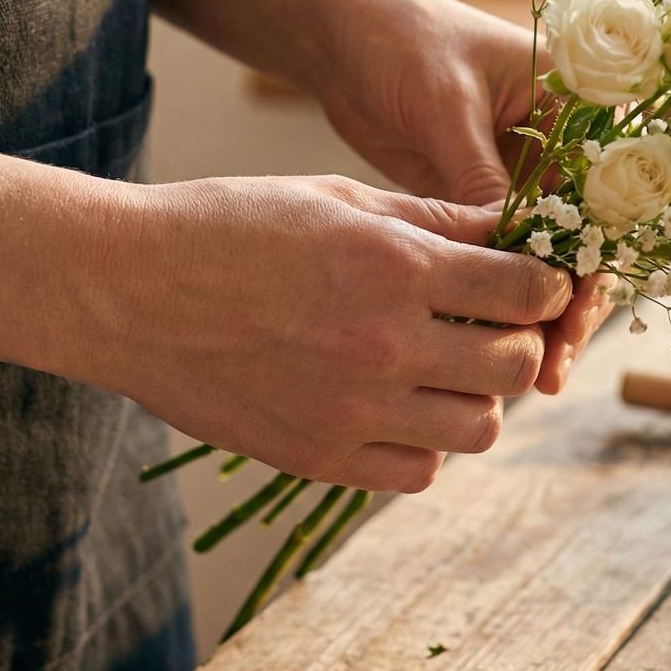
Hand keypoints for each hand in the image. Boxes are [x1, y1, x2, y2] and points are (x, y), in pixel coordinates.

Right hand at [59, 175, 570, 491]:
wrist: (125, 290)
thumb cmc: (228, 226)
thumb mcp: (335, 198)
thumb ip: (430, 222)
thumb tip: (511, 232)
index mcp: (394, 267)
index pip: (526, 292)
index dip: (545, 285)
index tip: (533, 282)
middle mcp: (385, 345)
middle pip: (515, 367)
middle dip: (517, 341)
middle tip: (491, 324)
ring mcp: (353, 411)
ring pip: (480, 429)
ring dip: (477, 398)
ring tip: (443, 369)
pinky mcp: (319, 458)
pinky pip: (420, 472)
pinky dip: (426, 445)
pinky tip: (400, 406)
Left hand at [312, 0, 612, 389]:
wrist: (340, 31)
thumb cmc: (399, 39)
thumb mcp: (446, 105)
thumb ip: (483, 177)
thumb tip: (515, 256)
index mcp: (578, 100)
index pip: (610, 191)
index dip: (598, 258)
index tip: (574, 314)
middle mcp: (563, 142)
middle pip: (588, 237)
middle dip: (571, 303)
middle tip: (550, 368)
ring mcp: (524, 173)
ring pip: (546, 258)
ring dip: (537, 312)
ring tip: (525, 376)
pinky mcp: (482, 196)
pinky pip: (502, 257)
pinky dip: (499, 298)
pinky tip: (485, 343)